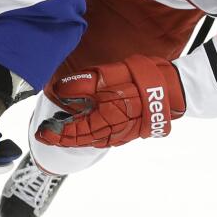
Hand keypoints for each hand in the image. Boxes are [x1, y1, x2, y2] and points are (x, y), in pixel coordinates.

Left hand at [36, 55, 184, 148]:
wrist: (176, 90)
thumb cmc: (142, 81)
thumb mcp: (108, 76)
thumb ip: (82, 84)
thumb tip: (59, 89)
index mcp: (104, 122)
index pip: (73, 133)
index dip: (55, 134)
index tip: (41, 133)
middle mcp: (112, 133)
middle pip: (81, 139)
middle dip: (63, 137)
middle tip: (46, 134)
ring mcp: (122, 133)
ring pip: (92, 138)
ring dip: (76, 135)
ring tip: (61, 130)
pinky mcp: (129, 129)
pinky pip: (103, 134)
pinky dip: (89, 132)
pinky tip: (85, 124)